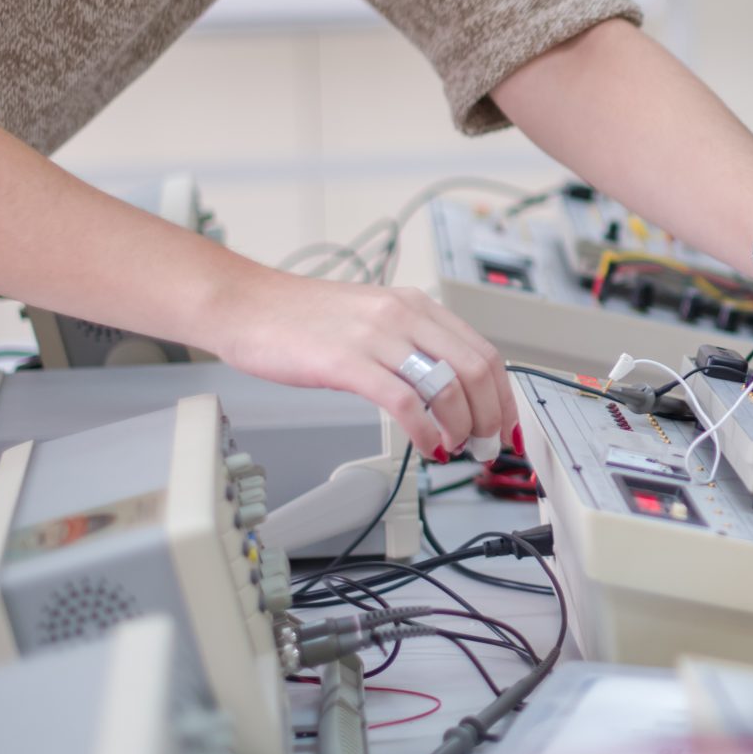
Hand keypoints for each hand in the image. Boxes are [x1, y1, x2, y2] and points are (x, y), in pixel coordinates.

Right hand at [203, 266, 514, 458]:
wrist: (246, 305)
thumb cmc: (301, 318)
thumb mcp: (372, 318)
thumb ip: (411, 343)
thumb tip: (447, 387)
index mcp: (414, 305)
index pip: (482, 351)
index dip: (503, 395)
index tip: (506, 424)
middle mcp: (403, 316)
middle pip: (474, 370)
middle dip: (491, 416)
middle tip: (487, 444)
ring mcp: (376, 338)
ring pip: (447, 386)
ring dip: (462, 427)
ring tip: (458, 448)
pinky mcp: (348, 363)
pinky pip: (405, 403)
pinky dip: (426, 432)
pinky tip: (427, 446)